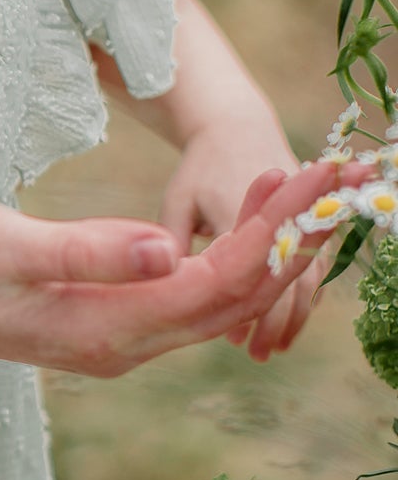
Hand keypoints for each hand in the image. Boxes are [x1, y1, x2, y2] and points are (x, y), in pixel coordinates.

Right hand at [0, 159, 348, 374]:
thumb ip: (77, 250)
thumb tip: (167, 252)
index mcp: (95, 329)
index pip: (212, 284)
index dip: (269, 233)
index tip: (310, 173)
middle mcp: (114, 346)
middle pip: (230, 300)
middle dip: (290, 239)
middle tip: (341, 170)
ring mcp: (106, 339)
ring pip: (213, 303)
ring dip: (267, 249)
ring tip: (314, 188)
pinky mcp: (96, 320)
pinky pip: (185, 299)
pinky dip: (229, 258)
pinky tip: (250, 222)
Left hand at [161, 113, 320, 358]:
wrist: (238, 125)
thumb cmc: (200, 166)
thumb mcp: (179, 201)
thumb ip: (170, 241)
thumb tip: (166, 286)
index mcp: (239, 214)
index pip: (250, 275)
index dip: (249, 314)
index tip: (236, 342)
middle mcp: (276, 218)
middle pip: (287, 281)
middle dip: (277, 323)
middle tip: (260, 354)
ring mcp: (297, 218)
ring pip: (306, 276)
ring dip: (294, 314)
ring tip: (273, 347)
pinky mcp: (305, 220)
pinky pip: (313, 264)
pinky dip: (302, 294)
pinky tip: (288, 321)